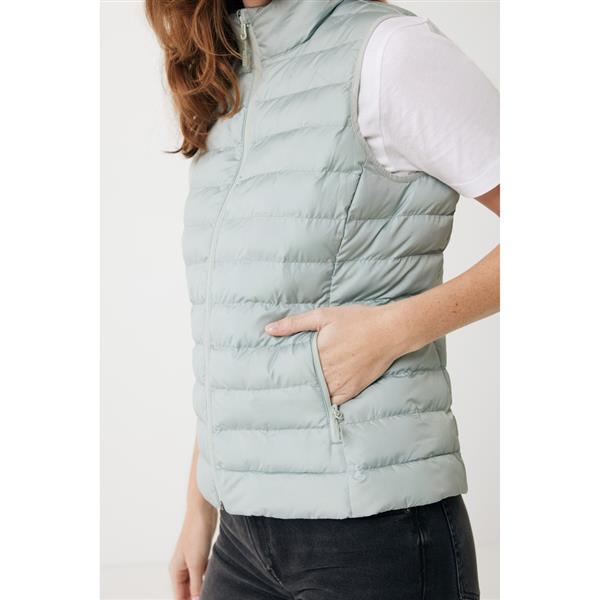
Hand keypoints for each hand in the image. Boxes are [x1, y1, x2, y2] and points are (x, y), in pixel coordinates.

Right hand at [169, 501, 217, 599]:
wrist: (203, 511)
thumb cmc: (195, 534)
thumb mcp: (196, 563)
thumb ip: (196, 584)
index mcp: (175, 571)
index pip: (179, 596)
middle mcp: (181, 567)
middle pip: (187, 591)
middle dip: (196, 597)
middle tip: (211, 597)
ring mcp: (192, 560)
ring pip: (196, 581)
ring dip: (202, 588)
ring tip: (214, 593)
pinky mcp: (201, 553)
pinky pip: (203, 572)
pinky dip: (208, 577)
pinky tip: (216, 580)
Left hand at [265, 303, 413, 405]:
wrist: (389, 331)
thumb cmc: (357, 320)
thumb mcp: (323, 316)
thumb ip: (294, 324)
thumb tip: (269, 330)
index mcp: (317, 352)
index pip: (291, 368)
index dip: (281, 372)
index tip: (271, 375)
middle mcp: (327, 371)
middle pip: (303, 383)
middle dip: (292, 384)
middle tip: (276, 389)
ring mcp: (341, 382)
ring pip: (317, 394)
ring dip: (308, 394)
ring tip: (293, 396)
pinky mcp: (352, 390)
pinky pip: (333, 402)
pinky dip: (325, 401)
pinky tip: (317, 398)